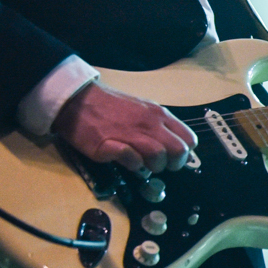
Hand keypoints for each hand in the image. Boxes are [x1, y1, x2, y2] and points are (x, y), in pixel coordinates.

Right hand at [52, 80, 196, 173]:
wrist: (78, 100)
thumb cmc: (111, 107)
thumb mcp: (143, 110)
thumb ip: (159, 126)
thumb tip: (174, 147)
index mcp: (159, 114)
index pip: (189, 139)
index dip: (184, 153)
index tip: (172, 157)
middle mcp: (149, 123)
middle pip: (178, 151)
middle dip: (172, 164)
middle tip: (158, 165)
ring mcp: (130, 133)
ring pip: (158, 156)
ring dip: (152, 167)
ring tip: (141, 164)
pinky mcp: (109, 145)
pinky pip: (132, 160)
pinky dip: (132, 165)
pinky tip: (126, 161)